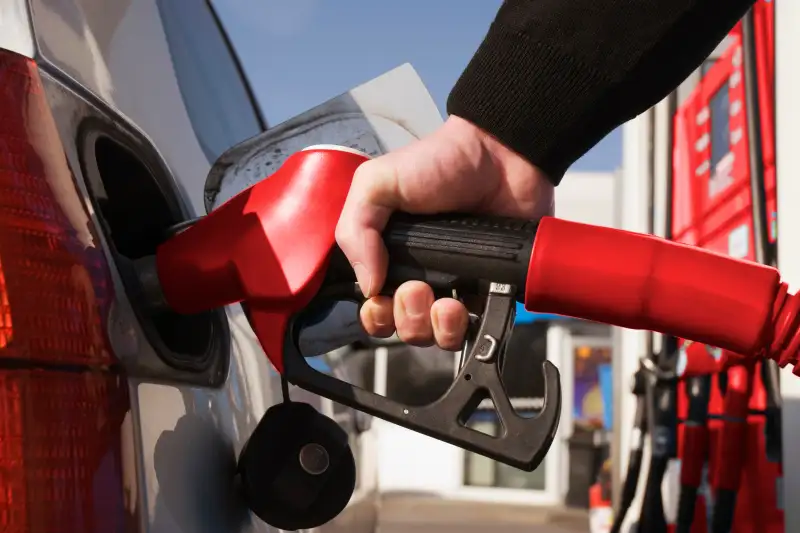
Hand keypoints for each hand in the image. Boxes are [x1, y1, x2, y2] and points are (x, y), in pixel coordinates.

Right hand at [335, 115, 553, 350]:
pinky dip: (470, 326)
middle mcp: (421, 276)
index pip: (373, 306)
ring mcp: (457, 285)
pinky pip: (477, 327)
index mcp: (388, 255)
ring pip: (438, 335)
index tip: (380, 299)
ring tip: (447, 304)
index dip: (374, 315)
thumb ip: (355, 230)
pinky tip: (467, 304)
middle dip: (406, 318)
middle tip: (417, 288)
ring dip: (436, 327)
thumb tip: (367, 286)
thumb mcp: (376, 184)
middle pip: (404, 327)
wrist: (501, 154)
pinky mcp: (491, 288)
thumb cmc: (438, 162)